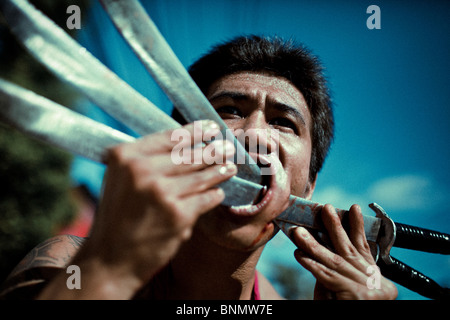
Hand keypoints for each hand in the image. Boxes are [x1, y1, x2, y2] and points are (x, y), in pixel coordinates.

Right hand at [82, 120, 236, 283]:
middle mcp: (142, 171)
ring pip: (201, 176)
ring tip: (229, 167)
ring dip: (219, 171)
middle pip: (189, 155)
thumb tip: (184, 144)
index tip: (212, 128)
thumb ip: (145, 161)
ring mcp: (162, 193)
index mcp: (125, 157)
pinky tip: (219, 193)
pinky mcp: (178, 215)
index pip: (170, 137)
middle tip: (227, 147)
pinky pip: (206, 198)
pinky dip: (214, 195)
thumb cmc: (117, 217)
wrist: (110, 260)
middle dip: (213, 151)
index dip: (196, 131)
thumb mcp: (120, 180)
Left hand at [292, 204, 397, 299]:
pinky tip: (300, 254)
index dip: (357, 226)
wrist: (355, 318)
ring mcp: (361, 288)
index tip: (354, 208)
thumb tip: (317, 250)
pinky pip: (327, 277)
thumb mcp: (345, 287)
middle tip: (324, 207)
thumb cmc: (348, 301)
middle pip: (347, 248)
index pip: (363, 245)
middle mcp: (369, 278)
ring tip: (299, 230)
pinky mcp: (352, 296)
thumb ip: (335, 271)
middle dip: (335, 227)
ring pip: (334, 259)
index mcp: (371, 273)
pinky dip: (312, 264)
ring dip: (315, 243)